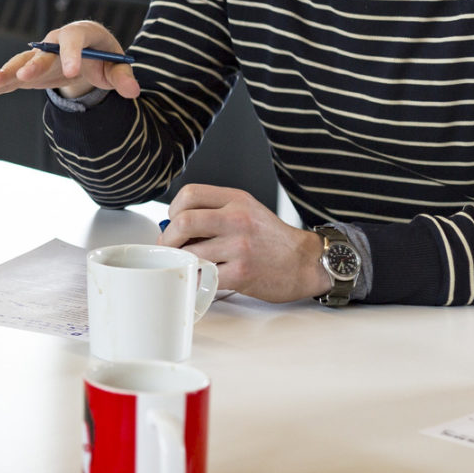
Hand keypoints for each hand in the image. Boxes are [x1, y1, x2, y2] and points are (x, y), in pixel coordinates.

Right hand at [0, 20, 139, 100]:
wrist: (85, 56)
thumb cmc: (101, 56)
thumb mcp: (117, 65)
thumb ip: (123, 77)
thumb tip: (133, 91)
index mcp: (79, 34)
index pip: (74, 39)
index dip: (72, 54)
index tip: (71, 73)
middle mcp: (53, 43)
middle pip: (41, 53)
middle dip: (33, 64)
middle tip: (27, 76)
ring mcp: (36, 59)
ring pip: (18, 65)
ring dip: (5, 73)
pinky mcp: (24, 74)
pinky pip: (7, 79)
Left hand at [161, 184, 329, 302]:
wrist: (305, 262)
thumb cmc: (271, 239)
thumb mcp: (246, 211)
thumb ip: (213, 211)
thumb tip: (173, 225)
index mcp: (236, 200)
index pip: (189, 194)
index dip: (173, 210)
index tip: (174, 222)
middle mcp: (238, 220)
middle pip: (183, 222)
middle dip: (168, 238)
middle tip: (168, 246)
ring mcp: (240, 247)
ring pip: (191, 252)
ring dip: (183, 260)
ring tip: (189, 262)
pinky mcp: (242, 273)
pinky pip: (204, 275)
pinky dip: (197, 277)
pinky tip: (201, 276)